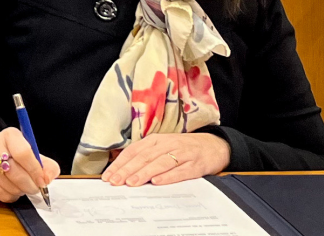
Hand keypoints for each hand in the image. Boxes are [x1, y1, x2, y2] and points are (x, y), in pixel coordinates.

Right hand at [0, 127, 60, 202]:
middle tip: (37, 187)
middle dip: (31, 185)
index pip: (24, 154)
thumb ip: (44, 162)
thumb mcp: (30, 149)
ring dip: (22, 191)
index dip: (36, 170)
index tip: (43, 180)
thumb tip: (49, 178)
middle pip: (16, 173)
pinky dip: (13, 196)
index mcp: (9, 135)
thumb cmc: (13, 151)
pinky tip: (15, 189)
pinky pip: (2, 195)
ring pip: (10, 187)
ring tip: (25, 186)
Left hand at [101, 133, 229, 186]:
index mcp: (158, 140)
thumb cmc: (184, 148)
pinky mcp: (195, 164)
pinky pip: (180, 171)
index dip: (121, 163)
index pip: (135, 151)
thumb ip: (146, 155)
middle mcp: (169, 144)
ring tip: (132, 182)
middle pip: (145, 157)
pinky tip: (157, 182)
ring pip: (160, 163)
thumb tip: (122, 169)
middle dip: (128, 170)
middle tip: (115, 181)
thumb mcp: (164, 146)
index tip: (108, 176)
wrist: (215, 146)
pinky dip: (168, 176)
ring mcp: (183, 154)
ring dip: (145, 173)